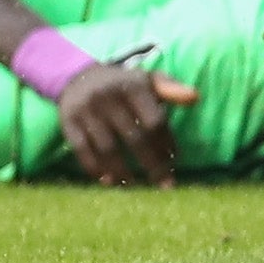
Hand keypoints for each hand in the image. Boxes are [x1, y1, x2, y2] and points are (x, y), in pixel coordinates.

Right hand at [53, 61, 194, 187]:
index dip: (166, 144)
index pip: (155, 121)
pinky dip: (96, 169)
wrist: (77, 77)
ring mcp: (87, 111)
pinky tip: (109, 181)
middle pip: (134, 139)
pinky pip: (83, 151)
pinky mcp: (68, 123)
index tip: (175, 162)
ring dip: (124, 172)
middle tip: (165, 185)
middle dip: (152, 165)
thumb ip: (170, 89)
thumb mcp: (146, 81)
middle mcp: (109, 97)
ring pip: (108, 149)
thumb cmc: (122, 85)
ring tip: (137, 185)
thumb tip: (195, 97)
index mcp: (132, 86)